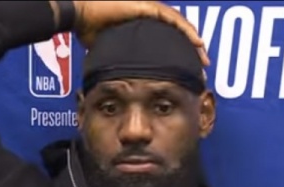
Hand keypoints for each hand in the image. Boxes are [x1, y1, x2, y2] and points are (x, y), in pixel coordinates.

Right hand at [71, 1, 209, 65]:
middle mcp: (149, 18)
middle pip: (178, 35)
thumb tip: (120, 83)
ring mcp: (150, 10)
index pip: (167, 42)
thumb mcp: (110, 52)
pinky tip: (198, 42)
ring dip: (194, 43)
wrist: (79, 14)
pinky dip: (187, 31)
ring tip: (204, 57)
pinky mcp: (148, 7)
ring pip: (180, 27)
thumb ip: (119, 63)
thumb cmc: (89, 29)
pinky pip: (174, 20)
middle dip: (192, 52)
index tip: (188, 73)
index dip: (179, 56)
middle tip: (202, 68)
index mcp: (142, 28)